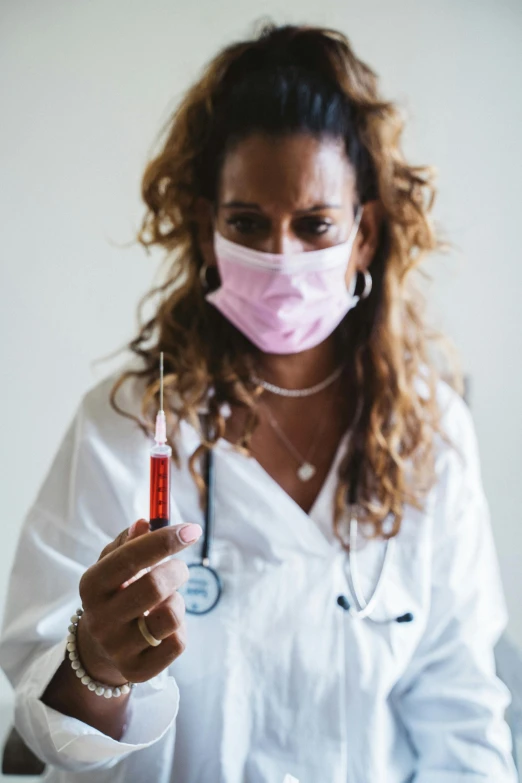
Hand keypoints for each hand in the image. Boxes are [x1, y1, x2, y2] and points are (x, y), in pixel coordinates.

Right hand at [77, 519, 201, 686]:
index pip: (129, 558)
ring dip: (178, 601)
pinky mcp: (138, 671)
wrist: (100, 649)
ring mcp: (118, 648)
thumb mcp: (113, 566)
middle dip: (177, 570)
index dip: (164, 540)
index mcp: (92, 585)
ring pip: (171, 616)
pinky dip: (180, 629)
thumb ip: (128, 542)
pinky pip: (178, 643)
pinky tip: (165, 627)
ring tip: (167, 601)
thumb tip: (144, 523)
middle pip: (154, 586)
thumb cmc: (116, 593)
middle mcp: (100, 619)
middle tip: (179, 568)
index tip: (192, 529)